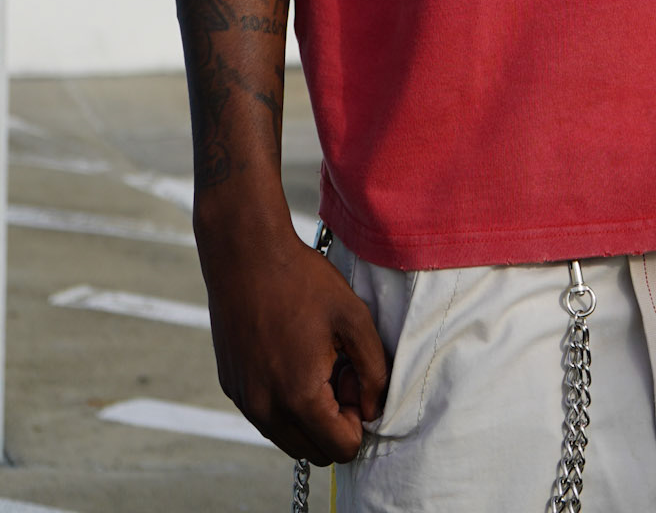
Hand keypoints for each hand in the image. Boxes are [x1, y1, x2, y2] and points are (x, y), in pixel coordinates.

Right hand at [198, 213, 388, 462]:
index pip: (341, 449)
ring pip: (288, 438)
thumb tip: (372, 408)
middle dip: (334, 422)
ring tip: (316, 362)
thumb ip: (373, 370)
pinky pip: (266, 416)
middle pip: (314, 452)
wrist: (245, 253)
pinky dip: (285, 402)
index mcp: (299, 396)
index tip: (353, 377)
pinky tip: (291, 354)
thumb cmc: (302, 280)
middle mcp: (265, 409)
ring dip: (309, 415)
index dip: (358, 419)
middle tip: (338, 370)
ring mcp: (244, 400)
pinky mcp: (231, 386)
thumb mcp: (354, 317)